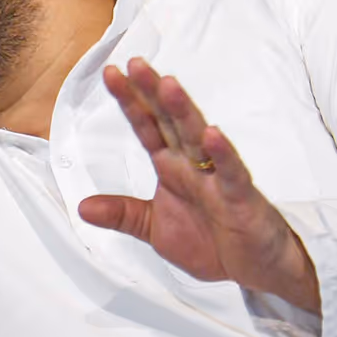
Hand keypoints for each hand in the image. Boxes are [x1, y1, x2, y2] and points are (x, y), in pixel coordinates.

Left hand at [79, 57, 320, 314]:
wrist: (254, 272)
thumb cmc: (212, 243)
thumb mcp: (154, 229)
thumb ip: (122, 214)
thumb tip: (82, 207)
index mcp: (172, 167)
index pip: (147, 127)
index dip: (130, 102)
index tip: (111, 73)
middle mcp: (193, 165)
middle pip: (170, 121)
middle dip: (153, 92)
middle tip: (136, 63)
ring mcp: (218, 178)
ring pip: (198, 138)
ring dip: (183, 111)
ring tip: (167, 85)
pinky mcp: (242, 198)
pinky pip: (232, 173)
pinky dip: (223, 155)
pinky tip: (213, 134)